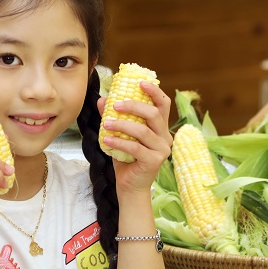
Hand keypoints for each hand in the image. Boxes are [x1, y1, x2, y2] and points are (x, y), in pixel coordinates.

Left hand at [98, 80, 173, 196]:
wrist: (130, 186)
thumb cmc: (127, 159)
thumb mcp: (120, 135)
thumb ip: (114, 117)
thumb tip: (102, 99)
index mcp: (160, 127)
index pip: (163, 104)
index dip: (154, 91)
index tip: (140, 82)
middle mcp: (165, 136)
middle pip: (154, 114)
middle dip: (133, 106)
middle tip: (115, 106)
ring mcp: (162, 149)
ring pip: (143, 131)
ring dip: (122, 125)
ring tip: (106, 124)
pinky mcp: (154, 161)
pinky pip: (135, 148)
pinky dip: (119, 142)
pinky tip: (106, 140)